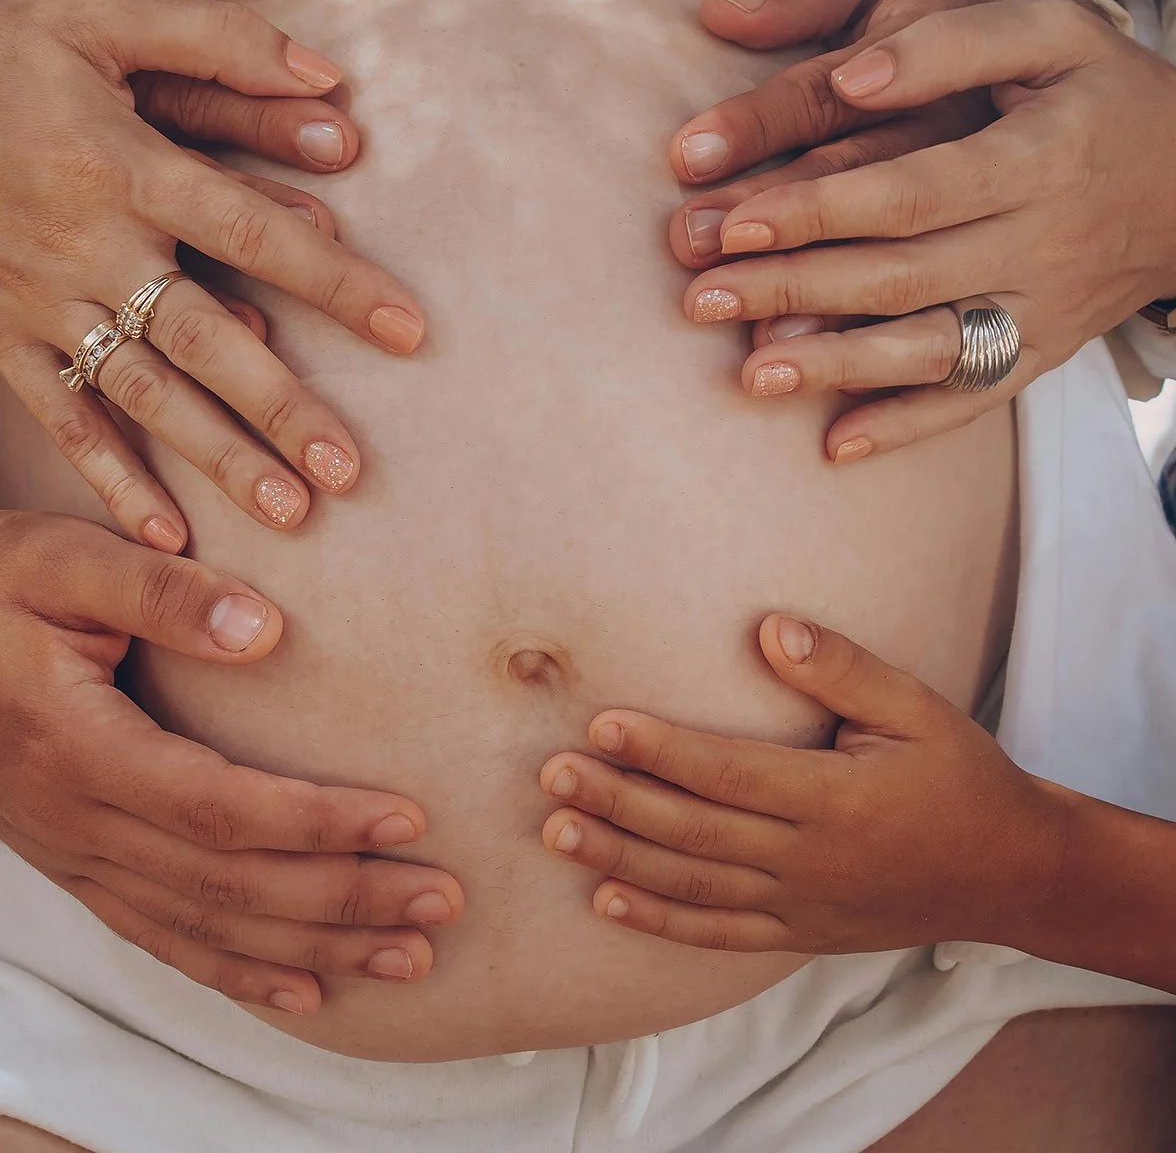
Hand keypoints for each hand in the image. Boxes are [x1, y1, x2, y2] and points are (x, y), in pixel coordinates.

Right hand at [0, 0, 426, 544]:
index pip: (253, 232)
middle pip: (207, 338)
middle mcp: (91, 246)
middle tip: (352, 469)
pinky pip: (62, 420)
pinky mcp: (1, 340)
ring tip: (291, 511)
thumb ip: (216, 33)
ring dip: (218, 456)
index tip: (409, 331)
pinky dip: (110, 479)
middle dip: (283, 407)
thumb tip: (329, 71)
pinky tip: (165, 534)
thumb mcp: (97, 7)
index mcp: (125, 166)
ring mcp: (43, 304)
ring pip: (145, 395)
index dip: (337, 280)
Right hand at [0, 503, 462, 1013]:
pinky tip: (304, 988)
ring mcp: (72, 856)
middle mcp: (75, 825)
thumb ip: (162, 591)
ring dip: (312, 948)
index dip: (318, 822)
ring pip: (205, 929)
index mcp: (78, 750)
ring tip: (407, 953)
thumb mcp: (61, 557)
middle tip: (442, 901)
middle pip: (228, 887)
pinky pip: (163, 938)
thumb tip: (266, 627)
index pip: (220, 809)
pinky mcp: (73, 863)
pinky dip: (237, 971)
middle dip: (343, 898)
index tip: (407, 818)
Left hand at [537, 615, 1061, 955]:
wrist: (1011, 873)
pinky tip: (605, 899)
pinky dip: (658, 920)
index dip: (661, 750)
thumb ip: (841, 668)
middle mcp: (811, 861)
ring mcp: (803, 906)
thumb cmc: (960, 774)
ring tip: (556, 831)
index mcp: (837, 800)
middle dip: (618, 800)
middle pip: (695, 832)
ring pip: (694, 885)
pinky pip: (718, 933)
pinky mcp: (801, 935)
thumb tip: (769, 627)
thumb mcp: (916, 707)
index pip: (728, 773)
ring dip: (619, 857)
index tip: (600, 724)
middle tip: (551, 774)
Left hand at [664, 0, 1162, 457]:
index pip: (913, 190)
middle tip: (699, 296)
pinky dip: (906, 426)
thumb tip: (848, 75)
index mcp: (1038, 157)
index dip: (820, 209)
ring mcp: (1040, 308)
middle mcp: (1040, 242)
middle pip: (901, 273)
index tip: (735, 220)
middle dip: (793, 287)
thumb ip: (950, 44)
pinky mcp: (1042, 351)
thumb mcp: (1048, 34)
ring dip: (835, 364)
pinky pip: (973, 399)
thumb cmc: (1101, 91)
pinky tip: (834, 445)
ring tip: (747, 374)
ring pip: (929, 348)